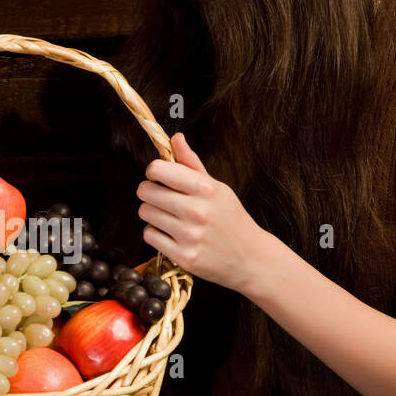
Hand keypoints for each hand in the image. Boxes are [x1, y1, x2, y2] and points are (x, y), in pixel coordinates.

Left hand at [136, 131, 265, 294]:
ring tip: (168, 217)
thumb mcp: (217, 188)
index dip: (154, 172)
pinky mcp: (184, 256)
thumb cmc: (231, 219)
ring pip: (145, 213)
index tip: (159, 177)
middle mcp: (197, 211)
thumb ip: (192, 164)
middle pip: (146, 191)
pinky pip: (149, 236)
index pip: (159, 170)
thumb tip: (175, 138)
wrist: (250, 257)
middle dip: (150, 192)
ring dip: (152, 213)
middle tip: (162, 198)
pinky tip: (170, 234)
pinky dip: (155, 234)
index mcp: (206, 189)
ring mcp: (189, 235)